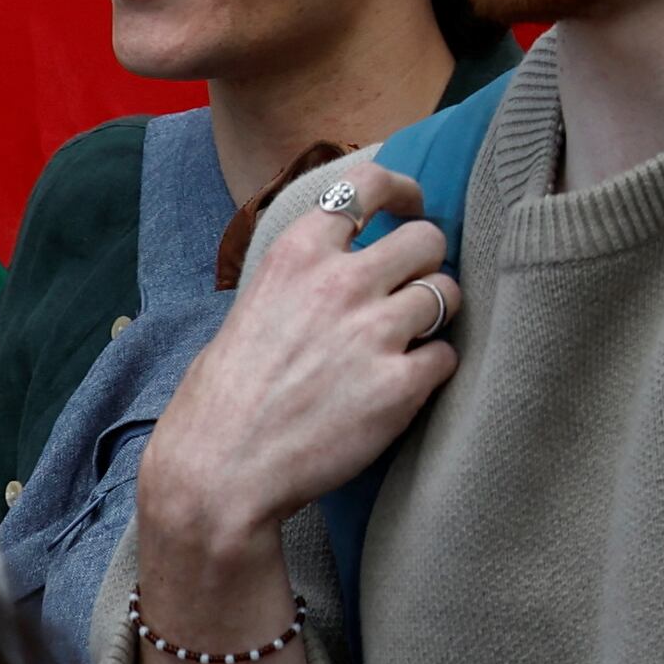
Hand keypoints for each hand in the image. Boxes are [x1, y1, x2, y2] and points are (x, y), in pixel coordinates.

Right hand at [141, 165, 460, 569]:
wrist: (216, 477)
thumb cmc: (222, 403)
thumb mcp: (250, 312)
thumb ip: (302, 280)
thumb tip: (345, 261)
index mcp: (295, 258)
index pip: (365, 186)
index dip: (401, 189)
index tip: (411, 203)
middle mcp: (340, 284)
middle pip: (428, 238)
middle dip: (425, 263)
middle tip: (409, 290)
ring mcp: (374, 332)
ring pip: (447, 292)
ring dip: (435, 315)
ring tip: (404, 342)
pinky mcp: (400, 384)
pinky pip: (447, 355)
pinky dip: (432, 370)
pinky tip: (400, 388)